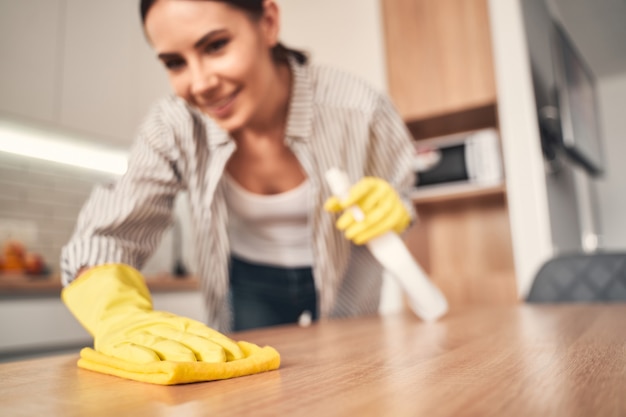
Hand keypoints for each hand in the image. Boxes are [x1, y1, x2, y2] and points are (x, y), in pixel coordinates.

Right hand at [62, 264, 279, 383]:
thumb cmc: (151, 329)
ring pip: (159, 343)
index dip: (218, 341)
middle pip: (184, 337)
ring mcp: (138, 334)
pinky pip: (128, 350)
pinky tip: (151, 362)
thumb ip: (198, 339)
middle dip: (203, 348)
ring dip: (176, 352)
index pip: (201, 331)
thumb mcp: (175, 328)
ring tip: (190, 361)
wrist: (113, 313)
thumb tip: (234, 354)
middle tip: (220, 359)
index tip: (235, 354)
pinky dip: (139, 355)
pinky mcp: (116, 344)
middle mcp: (160, 326)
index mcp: (176, 323)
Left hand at [324, 176, 409, 244]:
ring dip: (361, 228)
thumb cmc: (368, 201)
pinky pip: (385, 226)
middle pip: (369, 205)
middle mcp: (386, 191)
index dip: (354, 194)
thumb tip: (328, 206)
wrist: (392, 207)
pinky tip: (360, 238)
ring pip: (377, 217)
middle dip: (353, 217)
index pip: (364, 187)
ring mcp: (395, 203)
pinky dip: (371, 234)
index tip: (343, 204)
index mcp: (374, 184)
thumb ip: (340, 200)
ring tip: (349, 235)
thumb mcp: (355, 197)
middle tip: (340, 226)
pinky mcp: (399, 216)